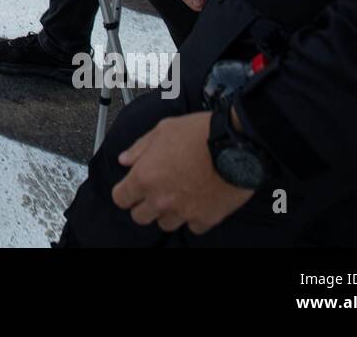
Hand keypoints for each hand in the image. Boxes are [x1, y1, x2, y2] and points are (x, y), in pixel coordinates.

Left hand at [111, 112, 254, 234]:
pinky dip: (194, 217)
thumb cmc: (200, 132)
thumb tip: (124, 160)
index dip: (124, 192)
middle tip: (155, 191)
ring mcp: (184, 211)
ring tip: (178, 195)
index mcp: (145, 177)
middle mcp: (161, 199)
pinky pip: (193, 226)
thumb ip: (139, 148)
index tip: (130, 188)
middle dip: (144, 205)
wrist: (236, 143)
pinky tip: (198, 201)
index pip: (120, 198)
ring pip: (165, 224)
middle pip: (139, 217)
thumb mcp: (163, 129)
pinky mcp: (207, 218)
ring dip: (168, 212)